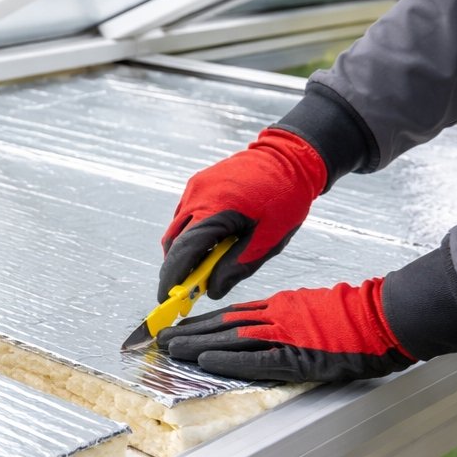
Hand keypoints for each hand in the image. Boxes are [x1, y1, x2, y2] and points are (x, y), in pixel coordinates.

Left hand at [157, 279, 415, 382]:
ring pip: (230, 338)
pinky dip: (228, 359)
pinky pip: (255, 358)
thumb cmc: (358, 315)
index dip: (203, 322)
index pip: (233, 314)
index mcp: (281, 306)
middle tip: (160, 340)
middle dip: (190, 332)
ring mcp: (285, 334)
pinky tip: (205, 360)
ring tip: (169, 349)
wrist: (384, 315)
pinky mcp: (297, 354)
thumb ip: (289, 318)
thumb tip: (268, 329)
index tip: (180, 327)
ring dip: (197, 344)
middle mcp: (276, 316)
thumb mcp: (315, 310)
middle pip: (223, 324)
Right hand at [159, 127, 325, 302]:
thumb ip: (238, 265)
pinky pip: (186, 216)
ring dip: (183, 252)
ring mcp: (196, 188)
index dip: (173, 278)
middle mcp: (198, 196)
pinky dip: (191, 235)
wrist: (290, 156)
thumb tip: (212, 290)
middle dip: (174, 269)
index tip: (166, 299)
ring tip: (201, 270)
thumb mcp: (269, 238)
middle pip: (173, 242)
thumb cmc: (286, 196)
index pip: (184, 250)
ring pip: (177, 229)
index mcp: (216, 208)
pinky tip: (209, 246)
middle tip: (182, 293)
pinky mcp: (198, 184)